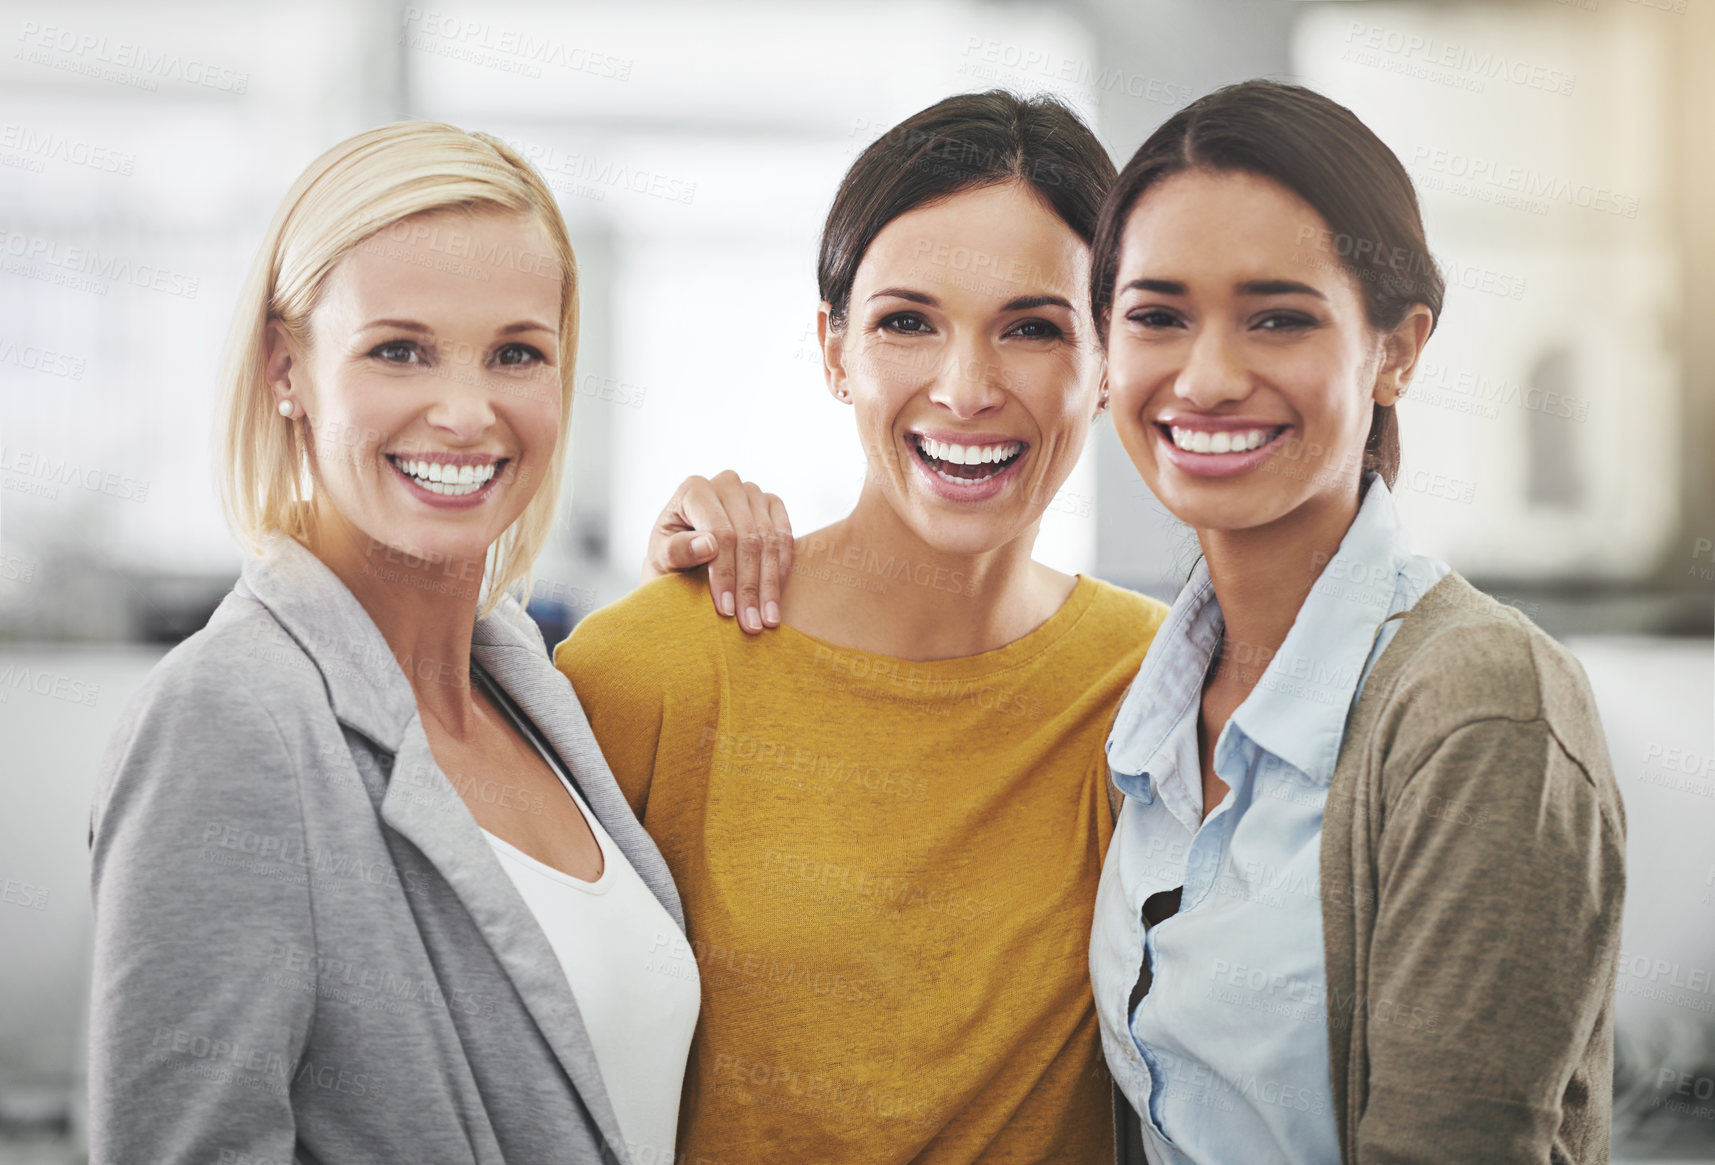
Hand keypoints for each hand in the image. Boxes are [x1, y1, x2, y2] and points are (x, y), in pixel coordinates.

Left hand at [643, 471, 794, 633]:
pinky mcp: (773, 504)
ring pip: (770, 542)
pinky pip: (785, 539)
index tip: (726, 610)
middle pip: (748, 538)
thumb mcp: (660, 560)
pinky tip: (775, 600)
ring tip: (767, 621)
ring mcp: (752, 492)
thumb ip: (676, 552)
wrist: (685, 557)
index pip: (721, 533)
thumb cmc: (669, 559)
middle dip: (749, 587)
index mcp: (694, 489)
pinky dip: (781, 571)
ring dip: (769, 586)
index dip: (726, 574)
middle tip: (751, 624)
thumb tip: (708, 545)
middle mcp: (726, 483)